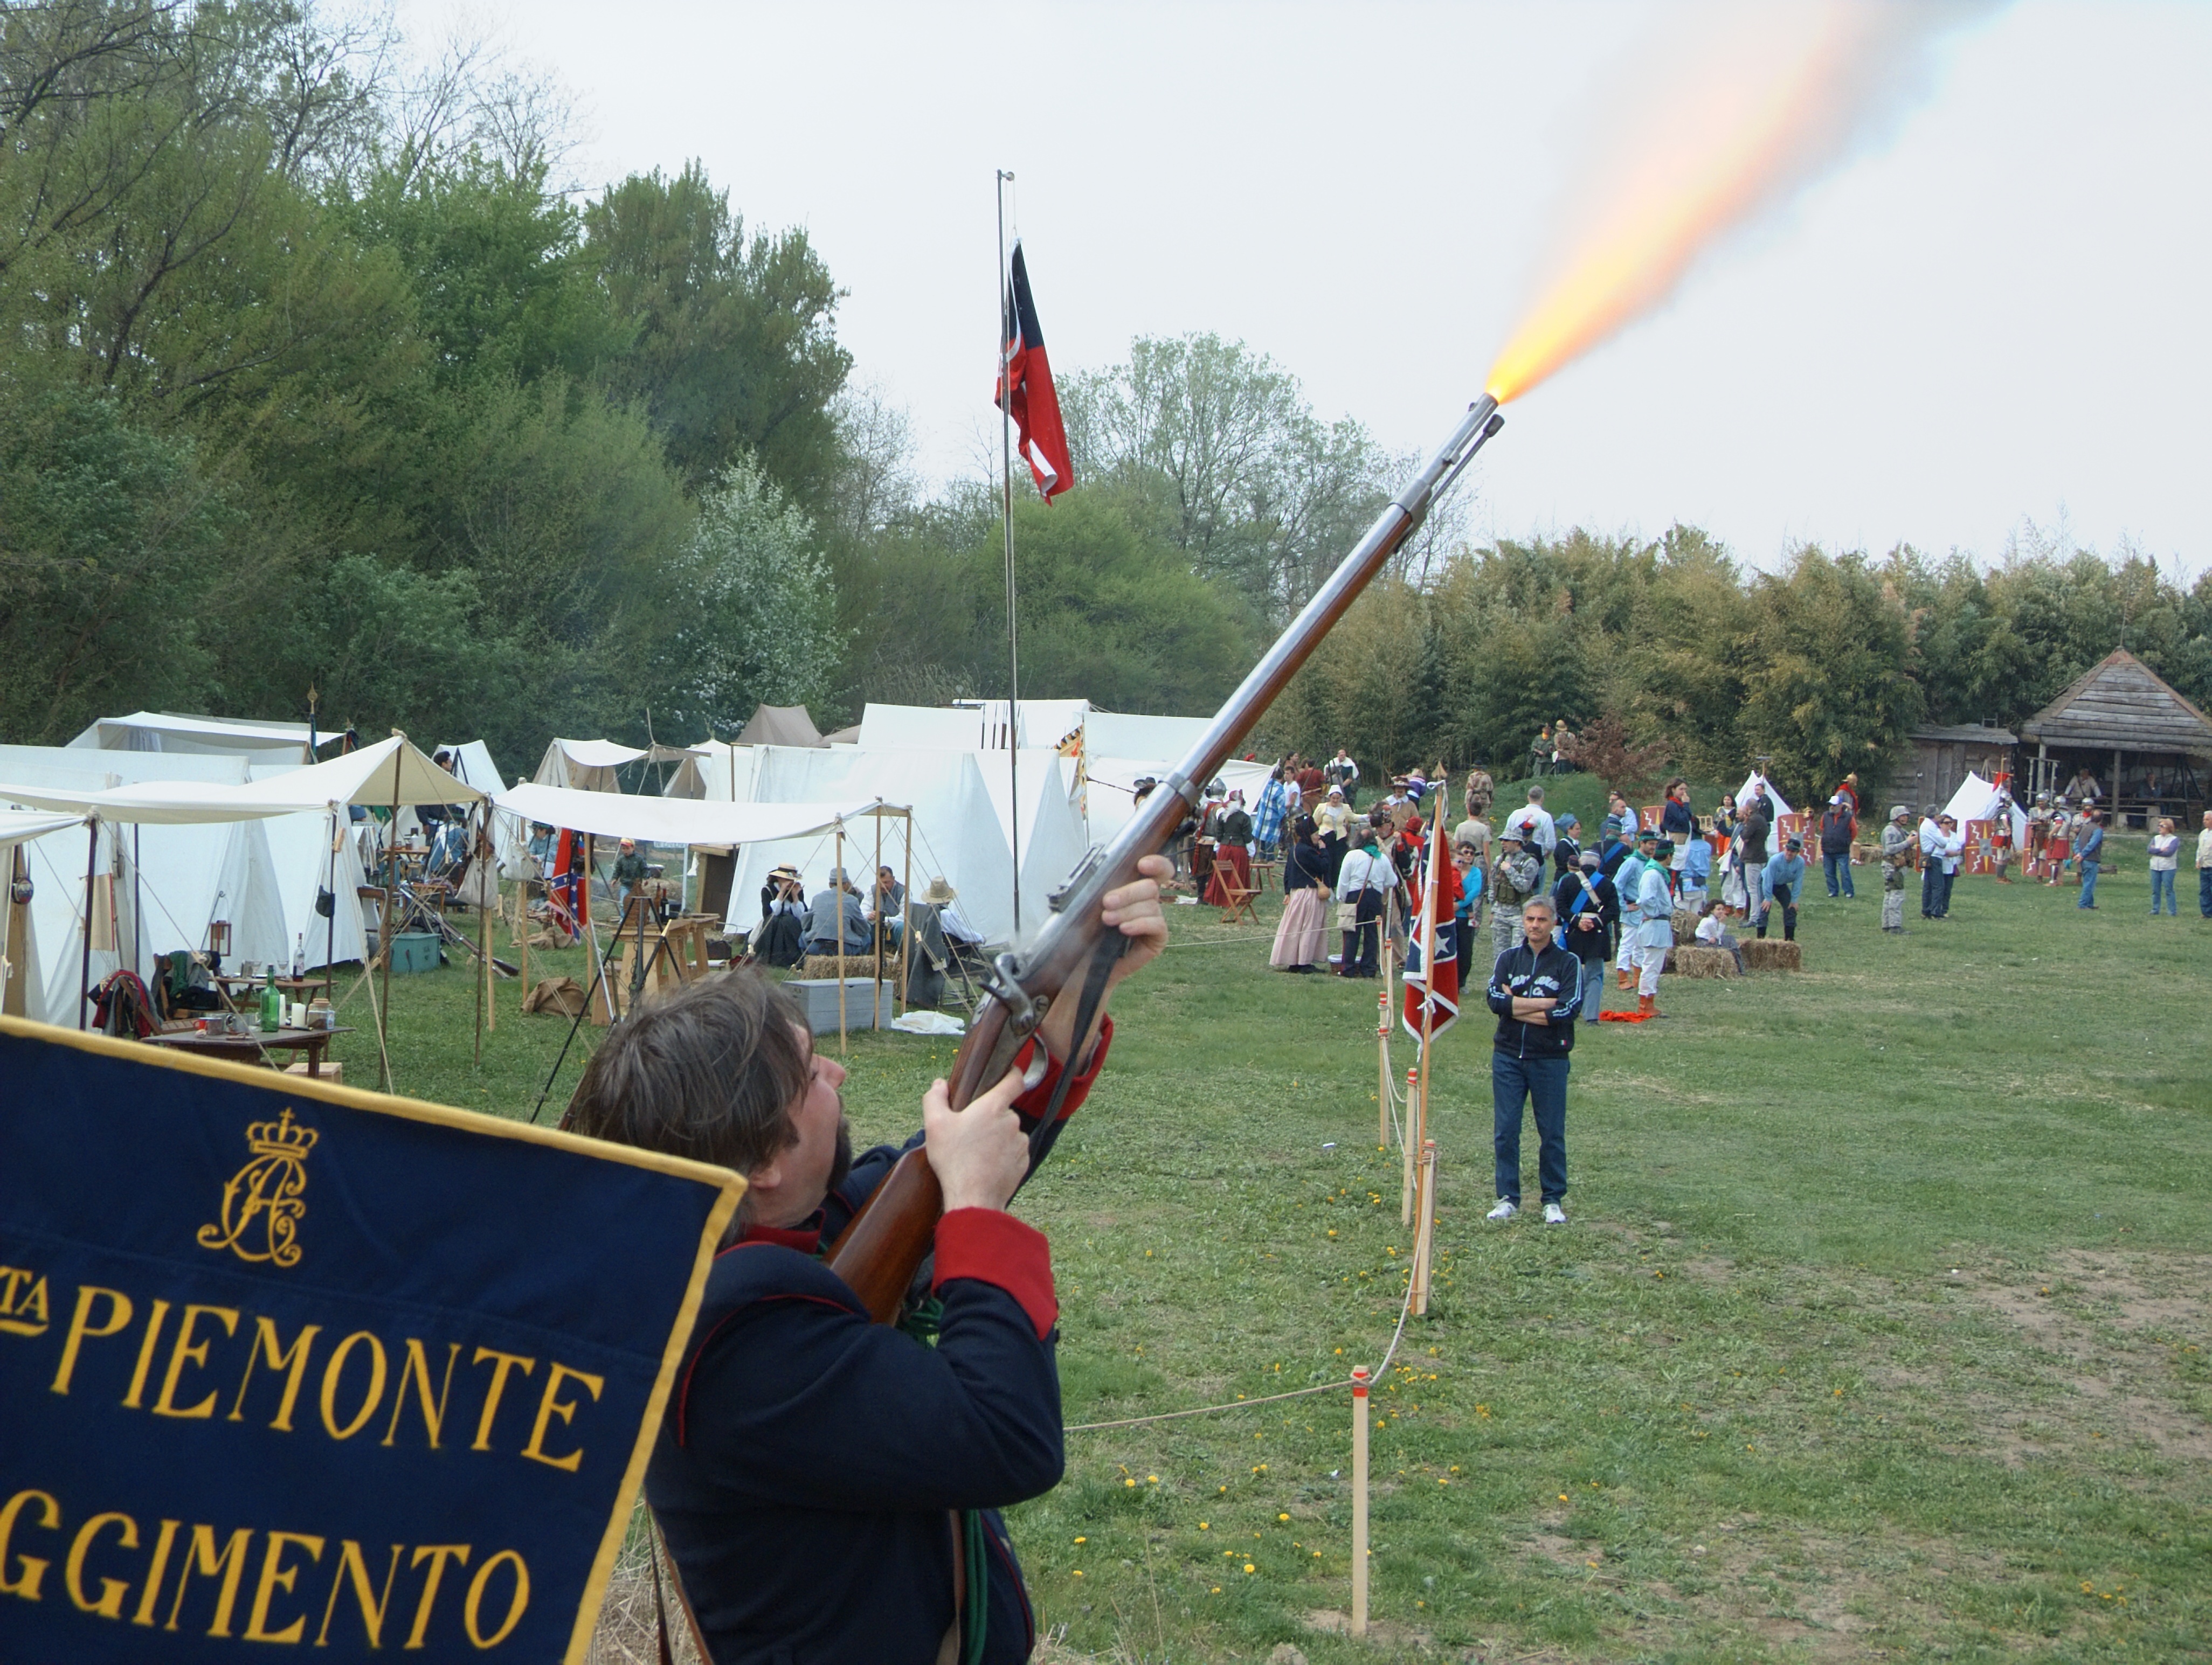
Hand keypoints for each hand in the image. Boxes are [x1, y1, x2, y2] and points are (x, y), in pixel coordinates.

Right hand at [924, 1064, 1031, 1213]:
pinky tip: (985, 1165)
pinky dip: (1002, 1155)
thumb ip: (935, 1098)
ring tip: (976, 1152)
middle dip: (990, 1117)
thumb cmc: (953, 1160)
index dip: (1012, 1073)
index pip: (1014, 1080)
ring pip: (1009, 1132)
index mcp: (993, 1107)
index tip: (1007, 1073)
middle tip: (970, 1131)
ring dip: (997, 1137)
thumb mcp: (934, 1125)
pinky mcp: (1023, 1163)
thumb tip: (939, 1084)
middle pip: (1004, 1110)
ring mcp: (1020, 1143)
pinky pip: (1013, 1152)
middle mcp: (1012, 1122)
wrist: (973, 1198)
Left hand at [1035, 854, 1172, 1064]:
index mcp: (1134, 888)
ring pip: (1151, 905)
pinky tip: (1124, 929)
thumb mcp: (1090, 907)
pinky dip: (1139, 924)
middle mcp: (1147, 901)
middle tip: (1107, 903)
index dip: (1156, 864)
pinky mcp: (1157, 938)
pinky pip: (1156, 925)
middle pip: (1151, 886)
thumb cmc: (1087, 934)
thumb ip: (1102, 888)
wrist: (1083, 965)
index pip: (1157, 869)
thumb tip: (1102, 871)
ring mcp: (1154, 919)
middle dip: (1128, 893)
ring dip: (1127, 911)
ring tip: (1107, 921)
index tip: (1142, 864)